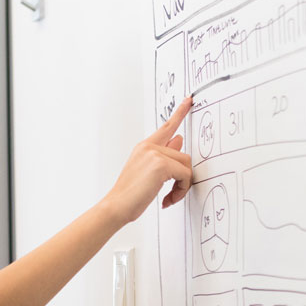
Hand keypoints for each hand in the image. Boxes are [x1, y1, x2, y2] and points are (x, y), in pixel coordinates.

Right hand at [102, 97, 193, 223]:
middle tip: (174, 194)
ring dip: (183, 186)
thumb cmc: (130, 194)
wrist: (116, 206)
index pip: (167, 127)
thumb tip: (179, 141)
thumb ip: (164, 155)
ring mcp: (154, 153)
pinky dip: (181, 190)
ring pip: (186, 166)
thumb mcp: (148, 172)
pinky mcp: (161, 164)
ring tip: (169, 197)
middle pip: (184, 156)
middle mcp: (149, 146)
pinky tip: (167, 199)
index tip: (189, 100)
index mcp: (145, 147)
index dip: (180, 113)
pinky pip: (185, 175)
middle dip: (183, 178)